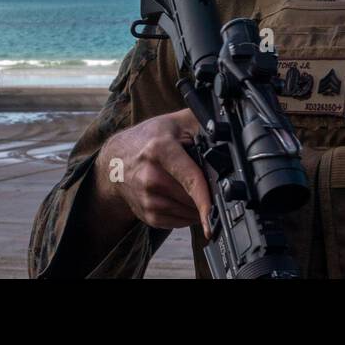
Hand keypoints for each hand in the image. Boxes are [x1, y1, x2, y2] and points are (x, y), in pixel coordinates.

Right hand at [94, 108, 211, 235]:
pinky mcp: (148, 215)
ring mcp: (147, 199)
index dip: (205, 198)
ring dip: (198, 205)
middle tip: (204, 177)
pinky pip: (179, 222)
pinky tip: (182, 197)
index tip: (215, 212)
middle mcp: (150, 177)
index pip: (189, 178)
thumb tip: (229, 137)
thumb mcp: (175, 122)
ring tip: (191, 186)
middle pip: (193, 198)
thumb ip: (203, 126)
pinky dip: (187, 213)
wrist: (115, 160)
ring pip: (189, 213)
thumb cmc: (148, 139)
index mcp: (160, 150)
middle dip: (207, 192)